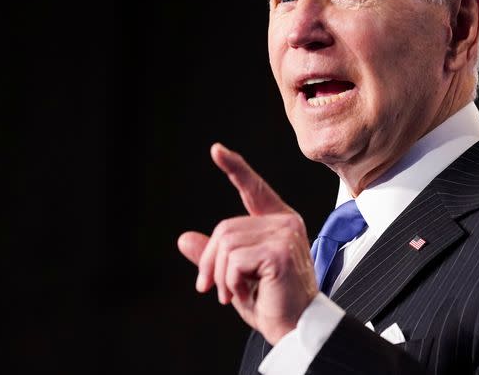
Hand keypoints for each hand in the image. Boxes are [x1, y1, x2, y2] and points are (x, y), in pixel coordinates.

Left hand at [177, 143, 317, 344]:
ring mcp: (285, 235)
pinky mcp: (280, 251)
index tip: (216, 150)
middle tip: (214, 290)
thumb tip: (183, 238)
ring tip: (235, 292)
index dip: (235, 168)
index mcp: (279, 223)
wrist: (295, 328)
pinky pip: (234, 260)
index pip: (254, 189)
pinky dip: (231, 281)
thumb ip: (214, 255)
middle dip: (211, 262)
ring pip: (226, 244)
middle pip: (225, 228)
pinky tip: (247, 292)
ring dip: (222, 275)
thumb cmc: (272, 303)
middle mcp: (285, 223)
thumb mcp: (234, 276)